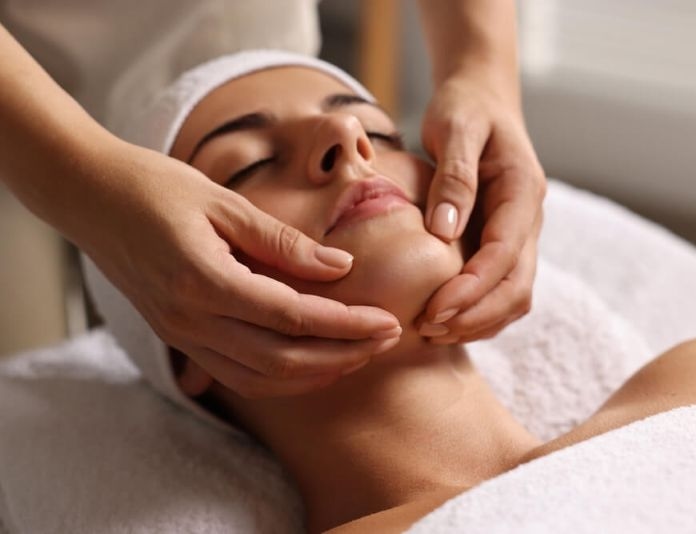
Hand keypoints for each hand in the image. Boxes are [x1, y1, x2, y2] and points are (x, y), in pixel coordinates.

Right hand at [84, 141, 400, 398]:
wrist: (88, 198)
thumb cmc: (154, 187)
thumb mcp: (222, 202)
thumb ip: (282, 241)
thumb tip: (340, 268)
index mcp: (203, 280)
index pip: (292, 316)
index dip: (346, 323)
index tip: (387, 320)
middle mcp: (190, 319)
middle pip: (282, 358)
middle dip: (343, 354)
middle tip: (388, 339)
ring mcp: (181, 335)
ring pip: (260, 377)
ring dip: (315, 372)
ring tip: (359, 355)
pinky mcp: (179, 337)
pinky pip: (236, 374)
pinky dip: (280, 376)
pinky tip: (312, 363)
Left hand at [416, 73, 546, 342]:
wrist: (481, 97)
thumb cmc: (465, 107)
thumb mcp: (455, 128)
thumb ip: (454, 177)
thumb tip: (443, 232)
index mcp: (523, 191)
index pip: (505, 254)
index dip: (473, 289)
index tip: (435, 310)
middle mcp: (529, 218)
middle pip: (517, 286)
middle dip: (476, 315)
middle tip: (429, 330)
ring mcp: (520, 232)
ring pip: (514, 294)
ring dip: (478, 320)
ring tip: (432, 332)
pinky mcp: (503, 240)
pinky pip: (501, 287)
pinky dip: (478, 310)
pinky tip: (444, 318)